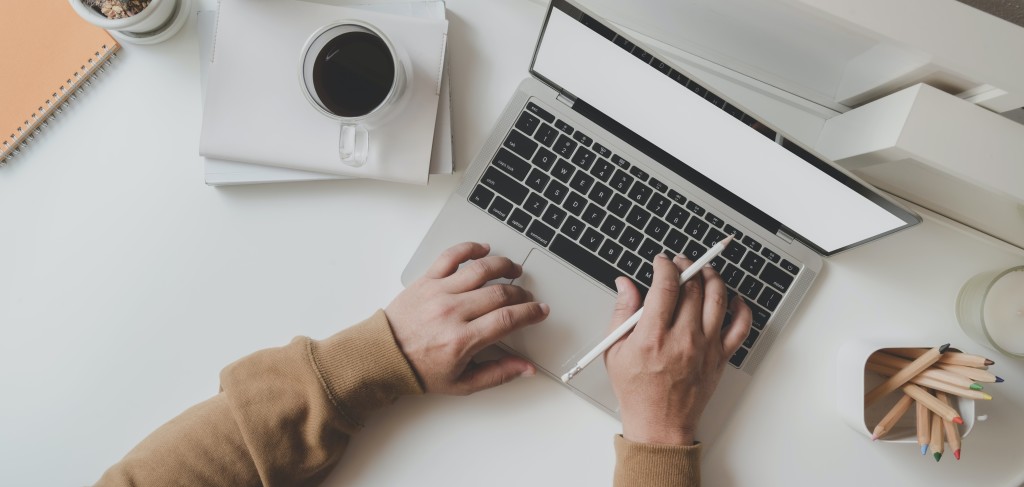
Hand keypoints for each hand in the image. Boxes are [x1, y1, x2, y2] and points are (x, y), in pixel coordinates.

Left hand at [385, 242, 548, 394]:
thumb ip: (498, 374)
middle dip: (520, 293)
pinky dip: (470, 248)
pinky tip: (483, 250)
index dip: (531, 313)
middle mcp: (452, 312)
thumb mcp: (462, 383)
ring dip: (503, 265)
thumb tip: (526, 368)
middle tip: (526, 297)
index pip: (507, 319)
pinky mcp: (426, 280)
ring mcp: (439, 292)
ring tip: (513, 269)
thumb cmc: (419, 370)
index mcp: (462, 340)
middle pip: (499, 293)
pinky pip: (451, 256)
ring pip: (480, 269)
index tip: (540, 311)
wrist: (383, 356)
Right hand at [604, 254, 751, 445]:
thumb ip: (621, 313)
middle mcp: (683, 339)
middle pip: (693, 287)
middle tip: (680, 263)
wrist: (660, 425)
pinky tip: (731, 299)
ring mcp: (706, 347)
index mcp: (653, 337)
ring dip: (712, 277)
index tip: (661, 262)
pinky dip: (740, 307)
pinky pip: (741, 326)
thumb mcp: (615, 351)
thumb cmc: (637, 391)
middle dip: (687, 266)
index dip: (665, 266)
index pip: (666, 285)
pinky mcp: (720, 357)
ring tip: (704, 271)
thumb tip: (625, 284)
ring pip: (718, 298)